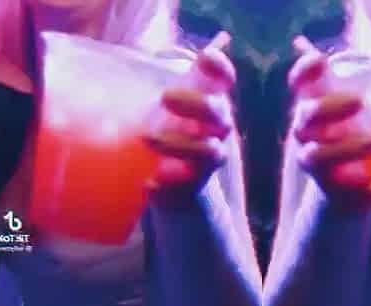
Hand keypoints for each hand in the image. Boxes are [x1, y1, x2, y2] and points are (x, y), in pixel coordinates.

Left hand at [147, 32, 236, 206]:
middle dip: (196, 103)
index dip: (220, 69)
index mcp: (211, 104)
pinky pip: (187, 186)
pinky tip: (150, 183)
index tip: (205, 58)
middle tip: (165, 96)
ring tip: (147, 139)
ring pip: (209, 151)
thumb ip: (167, 84)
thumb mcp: (171, 107)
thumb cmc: (172, 133)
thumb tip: (149, 54)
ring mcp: (209, 160)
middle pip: (219, 113)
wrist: (179, 185)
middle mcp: (217, 130)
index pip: (224, 81)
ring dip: (178, 144)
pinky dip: (168, 184)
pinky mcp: (195, 187)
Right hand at [289, 36, 370, 211]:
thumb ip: (347, 82)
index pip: (298, 85)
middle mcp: (305, 136)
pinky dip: (358, 189)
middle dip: (328, 107)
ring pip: (316, 156)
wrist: (341, 191)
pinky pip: (340, 192)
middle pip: (306, 117)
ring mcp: (315, 165)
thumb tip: (326, 47)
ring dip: (347, 148)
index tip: (320, 60)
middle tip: (360, 100)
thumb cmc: (347, 138)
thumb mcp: (349, 110)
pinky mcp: (331, 192)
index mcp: (310, 111)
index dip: (303, 72)